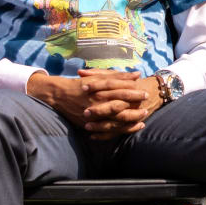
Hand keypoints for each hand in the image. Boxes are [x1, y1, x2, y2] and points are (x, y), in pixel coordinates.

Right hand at [25, 71, 151, 137]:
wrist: (59, 95)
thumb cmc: (81, 84)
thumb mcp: (98, 77)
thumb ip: (117, 76)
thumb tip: (137, 74)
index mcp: (99, 90)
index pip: (120, 91)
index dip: (134, 92)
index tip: (145, 92)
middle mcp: (96, 103)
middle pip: (119, 106)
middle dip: (134, 107)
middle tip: (146, 107)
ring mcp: (93, 115)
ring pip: (115, 120)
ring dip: (130, 120)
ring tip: (143, 118)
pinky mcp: (89, 124)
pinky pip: (107, 130)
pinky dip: (120, 130)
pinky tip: (132, 128)